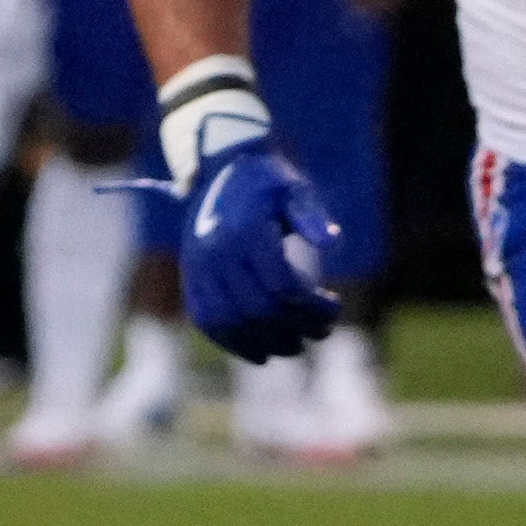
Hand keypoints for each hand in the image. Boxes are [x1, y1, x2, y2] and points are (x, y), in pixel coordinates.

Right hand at [172, 124, 347, 360]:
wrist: (221, 170)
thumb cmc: (267, 181)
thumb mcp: (294, 187)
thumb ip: (311, 213)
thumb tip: (331, 241)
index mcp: (243, 230)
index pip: (281, 285)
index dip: (312, 306)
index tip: (334, 306)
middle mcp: (215, 252)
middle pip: (258, 308)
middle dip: (295, 326)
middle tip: (322, 331)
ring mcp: (198, 268)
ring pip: (229, 322)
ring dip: (266, 342)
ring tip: (296, 346)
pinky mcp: (191, 278)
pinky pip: (206, 321)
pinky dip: (232, 343)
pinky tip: (261, 355)